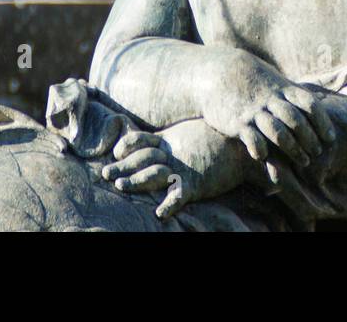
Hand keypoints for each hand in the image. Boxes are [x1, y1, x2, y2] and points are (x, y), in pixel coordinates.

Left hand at [98, 119, 243, 219]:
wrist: (241, 148)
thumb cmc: (216, 139)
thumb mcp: (189, 133)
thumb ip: (172, 137)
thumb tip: (154, 139)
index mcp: (170, 141)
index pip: (143, 141)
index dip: (128, 145)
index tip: (116, 152)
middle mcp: (173, 154)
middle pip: (143, 159)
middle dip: (123, 166)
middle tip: (104, 174)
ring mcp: (183, 168)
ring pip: (155, 174)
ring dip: (136, 181)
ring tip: (119, 186)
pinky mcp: (196, 184)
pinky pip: (179, 195)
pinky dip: (170, 204)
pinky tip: (159, 213)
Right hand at [201, 53, 336, 167]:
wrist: (217, 71)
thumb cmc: (252, 80)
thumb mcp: (275, 80)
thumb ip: (293, 93)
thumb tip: (316, 104)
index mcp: (283, 89)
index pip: (308, 105)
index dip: (322, 122)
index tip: (330, 138)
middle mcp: (270, 99)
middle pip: (295, 120)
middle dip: (310, 139)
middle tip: (317, 153)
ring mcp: (253, 111)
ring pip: (277, 131)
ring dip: (293, 148)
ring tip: (303, 162)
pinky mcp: (237, 122)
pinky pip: (251, 138)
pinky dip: (260, 149)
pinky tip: (265, 157)